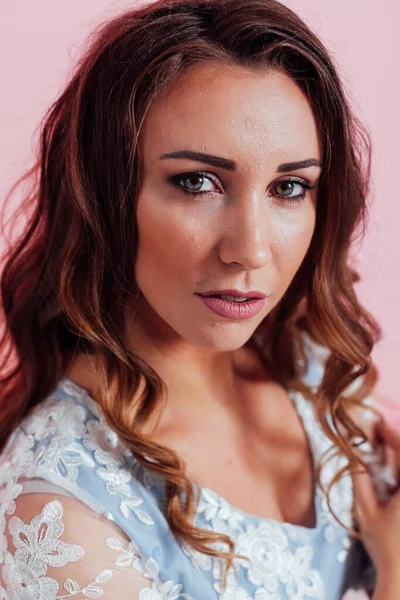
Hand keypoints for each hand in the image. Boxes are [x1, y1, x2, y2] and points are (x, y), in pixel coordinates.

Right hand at [352, 419, 399, 580]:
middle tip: (381, 436)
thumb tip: (352, 454)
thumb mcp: (367, 510)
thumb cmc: (385, 546)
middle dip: (397, 444)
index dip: (392, 434)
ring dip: (399, 459)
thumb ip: (360, 479)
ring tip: (388, 454)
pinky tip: (394, 478)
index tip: (377, 425)